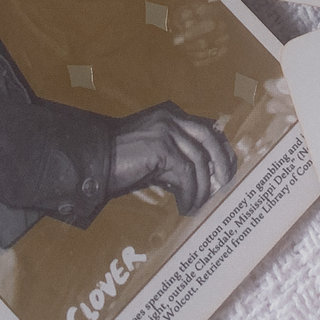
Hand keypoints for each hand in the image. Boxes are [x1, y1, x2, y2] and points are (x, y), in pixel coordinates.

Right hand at [106, 104, 235, 214]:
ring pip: (198, 161)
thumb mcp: (154, 154)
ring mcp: (166, 130)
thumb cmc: (121, 161)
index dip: (220, 149)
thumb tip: (201, 177)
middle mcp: (171, 117)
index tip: (226, 169)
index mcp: (171, 114)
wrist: (93, 160)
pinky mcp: (161, 147)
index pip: (206, 128)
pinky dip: (189, 192)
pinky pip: (185, 174)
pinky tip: (185, 205)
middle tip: (224, 186)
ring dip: (202, 187)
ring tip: (197, 205)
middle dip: (221, 163)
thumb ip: (175, 158)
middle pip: (209, 138)